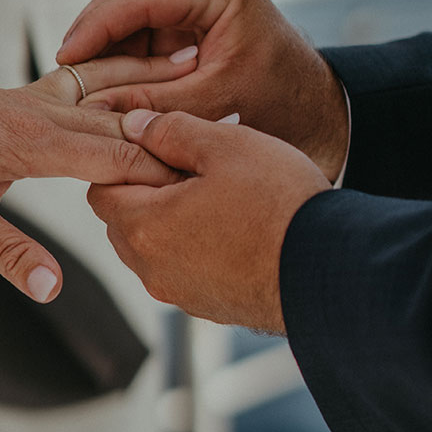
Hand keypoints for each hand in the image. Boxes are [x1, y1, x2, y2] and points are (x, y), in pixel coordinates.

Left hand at [0, 51, 200, 304]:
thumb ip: (9, 254)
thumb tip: (54, 291)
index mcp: (29, 141)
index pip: (113, 153)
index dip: (162, 165)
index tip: (210, 174)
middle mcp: (40, 111)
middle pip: (121, 118)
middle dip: (173, 123)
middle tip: (233, 123)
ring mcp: (35, 96)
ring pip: (106, 90)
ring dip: (152, 81)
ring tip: (201, 62)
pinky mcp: (27, 94)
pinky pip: (85, 84)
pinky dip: (120, 75)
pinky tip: (144, 66)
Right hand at [59, 0, 349, 179]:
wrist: (317, 113)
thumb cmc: (284, 104)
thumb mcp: (215, 104)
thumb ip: (154, 103)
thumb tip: (94, 110)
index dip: (95, 27)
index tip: (66, 58)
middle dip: (93, 36)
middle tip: (64, 74)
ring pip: (128, 13)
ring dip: (104, 48)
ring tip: (79, 84)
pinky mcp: (190, 18)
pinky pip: (141, 31)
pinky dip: (121, 56)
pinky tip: (103, 83)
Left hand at [88, 109, 328, 330]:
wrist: (330, 268)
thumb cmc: (278, 203)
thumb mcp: (224, 145)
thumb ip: (171, 131)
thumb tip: (136, 125)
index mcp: (144, 226)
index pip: (102, 188)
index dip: (126, 161)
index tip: (164, 148)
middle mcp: (152, 268)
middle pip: (124, 220)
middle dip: (146, 192)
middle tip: (194, 169)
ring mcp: (180, 293)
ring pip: (154, 247)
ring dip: (172, 221)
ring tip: (220, 197)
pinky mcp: (209, 306)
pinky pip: (184, 270)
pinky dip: (197, 248)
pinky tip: (236, 228)